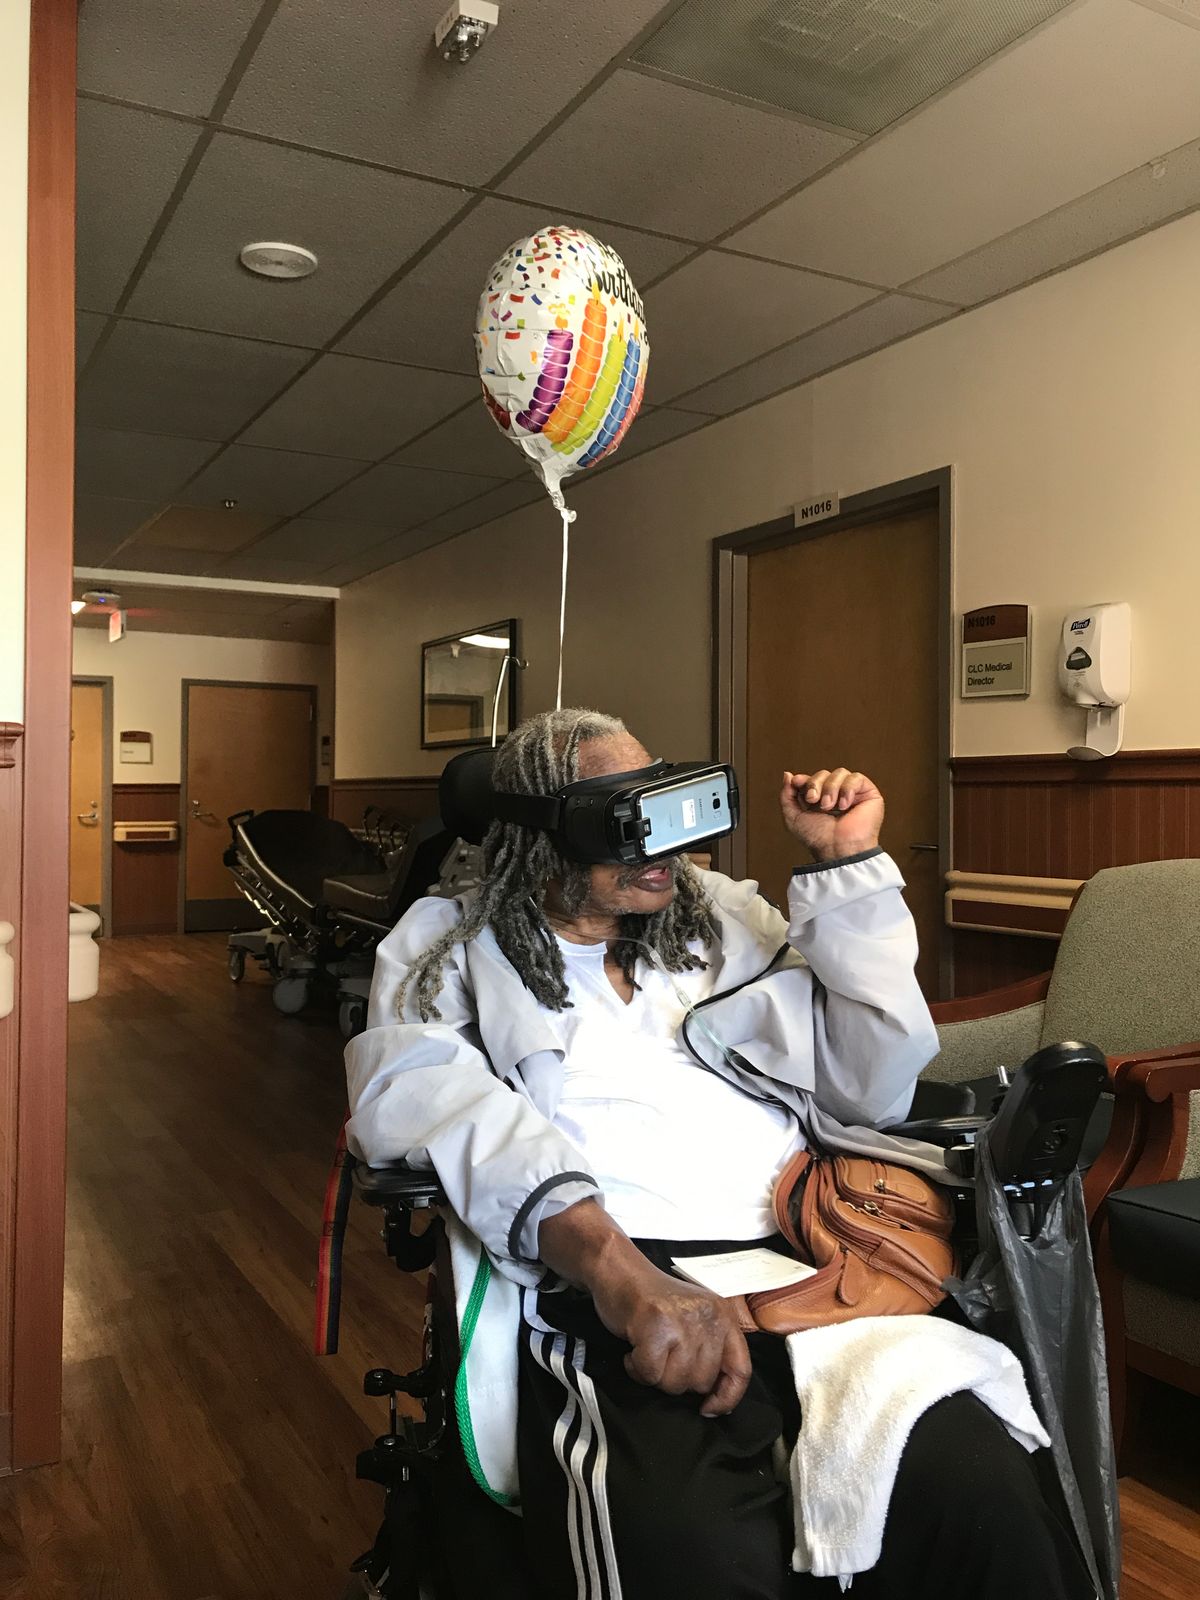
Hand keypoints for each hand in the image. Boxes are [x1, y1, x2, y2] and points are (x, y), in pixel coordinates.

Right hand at [538, 1200, 749, 1414]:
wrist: (621, 1272)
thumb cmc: (655, 1302)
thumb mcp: (695, 1320)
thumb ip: (711, 1351)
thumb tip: (718, 1401)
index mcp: (723, 1317)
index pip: (740, 1370)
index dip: (727, 1397)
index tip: (709, 1408)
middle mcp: (708, 1318)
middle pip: (702, 1382)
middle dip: (677, 1378)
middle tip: (662, 1355)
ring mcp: (681, 1322)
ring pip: (675, 1383)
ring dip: (656, 1375)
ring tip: (648, 1348)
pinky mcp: (655, 1327)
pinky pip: (649, 1374)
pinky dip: (636, 1369)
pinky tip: (633, 1350)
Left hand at [780, 768, 883, 862]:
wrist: (836, 849)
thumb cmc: (817, 838)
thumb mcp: (793, 817)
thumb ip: (786, 795)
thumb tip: (787, 774)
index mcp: (820, 799)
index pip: (812, 778)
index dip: (804, 779)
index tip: (797, 783)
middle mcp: (837, 795)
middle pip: (824, 773)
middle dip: (815, 784)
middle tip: (813, 801)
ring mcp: (854, 794)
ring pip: (840, 773)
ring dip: (830, 788)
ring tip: (829, 807)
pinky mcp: (869, 794)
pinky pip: (857, 778)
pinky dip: (847, 789)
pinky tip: (844, 805)